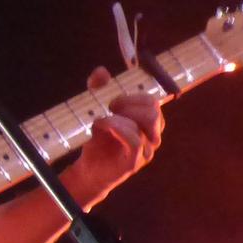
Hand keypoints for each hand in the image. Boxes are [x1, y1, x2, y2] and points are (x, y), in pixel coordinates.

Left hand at [64, 66, 165, 206]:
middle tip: (110, 110)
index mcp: (148, 124)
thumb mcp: (97, 110)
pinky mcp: (134, 162)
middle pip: (153, 109)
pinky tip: (102, 127)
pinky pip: (136, 140)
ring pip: (147, 121)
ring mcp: (146, 150)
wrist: (89, 171)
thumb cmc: (99, 140)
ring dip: (122, 116)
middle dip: (129, 103)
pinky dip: (118, 128)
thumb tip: (101, 71)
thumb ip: (98, 88)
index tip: (111, 103)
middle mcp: (152, 136)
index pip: (152, 101)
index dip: (131, 96)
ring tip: (104, 122)